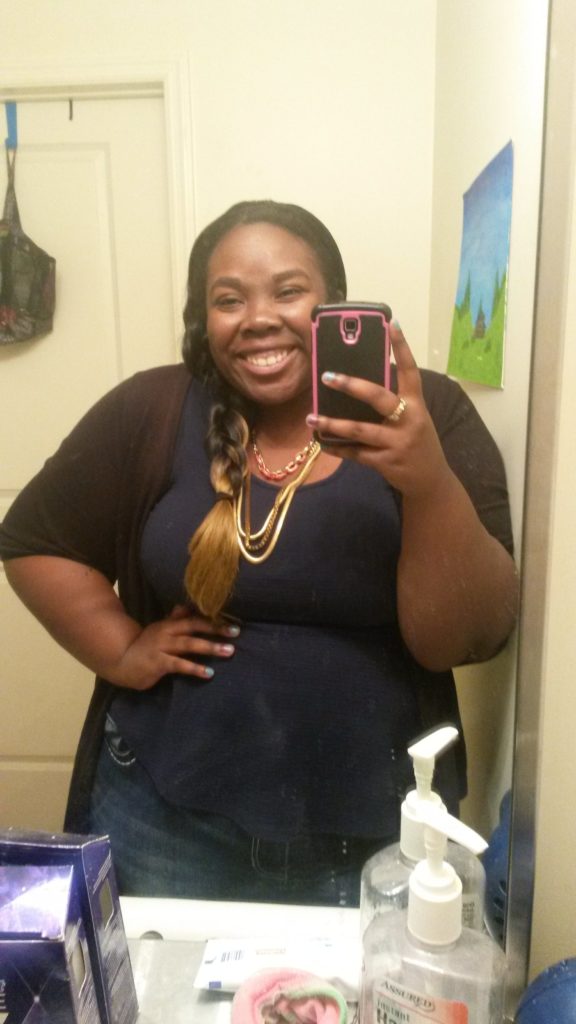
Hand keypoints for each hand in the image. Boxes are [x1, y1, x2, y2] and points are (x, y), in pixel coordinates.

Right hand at [108, 605, 239, 689]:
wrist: (120, 661)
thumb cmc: (145, 647)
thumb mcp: (160, 631)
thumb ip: (174, 619)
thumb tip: (188, 606)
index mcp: (169, 625)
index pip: (194, 619)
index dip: (213, 620)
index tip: (232, 622)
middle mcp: (167, 633)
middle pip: (194, 628)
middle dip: (216, 629)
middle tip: (236, 633)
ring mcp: (162, 647)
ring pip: (189, 644)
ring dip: (210, 647)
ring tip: (229, 651)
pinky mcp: (158, 663)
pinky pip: (179, 665)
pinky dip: (195, 668)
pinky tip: (208, 673)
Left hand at [306, 322, 450, 498]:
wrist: (431, 480)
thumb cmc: (417, 441)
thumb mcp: (414, 418)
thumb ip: (393, 403)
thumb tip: (356, 385)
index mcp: (416, 404)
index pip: (410, 370)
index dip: (402, 347)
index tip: (392, 323)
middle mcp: (409, 420)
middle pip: (379, 398)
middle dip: (352, 387)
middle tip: (327, 377)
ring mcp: (397, 443)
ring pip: (360, 430)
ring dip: (332, 425)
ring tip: (311, 419)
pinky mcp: (385, 462)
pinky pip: (355, 454)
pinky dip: (337, 448)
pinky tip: (321, 442)